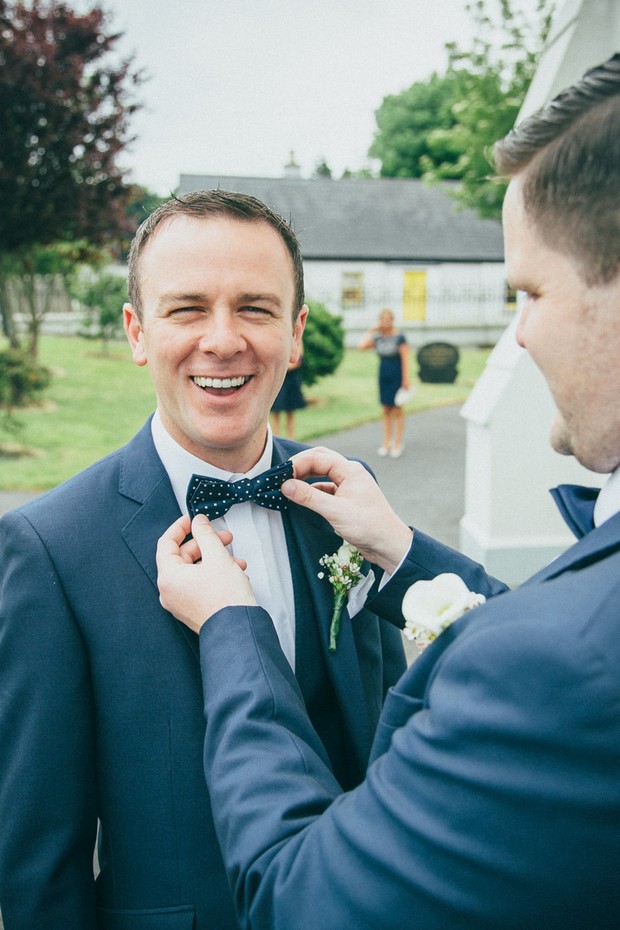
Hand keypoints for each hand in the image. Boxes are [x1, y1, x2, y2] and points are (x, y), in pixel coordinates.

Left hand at [156, 514, 256, 633]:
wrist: (238, 631)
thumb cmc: (226, 599)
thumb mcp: (217, 557)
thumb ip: (205, 534)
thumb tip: (198, 521)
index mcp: (168, 577)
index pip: (166, 543)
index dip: (180, 527)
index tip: (193, 519)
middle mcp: (169, 591)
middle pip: (183, 556)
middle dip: (206, 544)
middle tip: (225, 537)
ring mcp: (180, 603)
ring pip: (194, 570)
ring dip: (215, 559)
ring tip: (236, 560)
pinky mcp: (193, 609)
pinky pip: (199, 584)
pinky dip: (214, 575)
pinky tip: (235, 574)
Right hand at [283, 447, 412, 573]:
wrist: (388, 545)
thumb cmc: (368, 526)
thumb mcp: (335, 511)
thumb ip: (309, 497)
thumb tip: (285, 485)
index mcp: (350, 470)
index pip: (319, 457)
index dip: (298, 463)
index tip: (281, 475)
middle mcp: (350, 474)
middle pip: (320, 460)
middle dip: (301, 465)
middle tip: (282, 476)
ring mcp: (348, 486)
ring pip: (322, 474)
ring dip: (306, 478)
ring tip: (288, 486)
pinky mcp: (346, 499)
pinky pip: (325, 488)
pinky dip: (312, 491)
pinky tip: (302, 498)